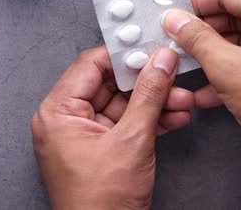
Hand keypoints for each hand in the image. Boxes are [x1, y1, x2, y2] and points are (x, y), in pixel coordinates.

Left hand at [32, 47, 191, 209]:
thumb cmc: (98, 204)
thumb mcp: (131, 142)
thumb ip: (148, 97)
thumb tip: (159, 63)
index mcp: (58, 112)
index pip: (90, 65)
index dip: (123, 54)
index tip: (150, 46)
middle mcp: (66, 120)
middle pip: (110, 84)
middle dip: (147, 82)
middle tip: (173, 73)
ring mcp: (84, 136)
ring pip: (123, 105)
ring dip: (154, 102)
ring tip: (183, 99)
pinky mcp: (101, 149)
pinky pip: (125, 125)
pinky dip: (149, 121)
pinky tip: (175, 116)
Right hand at [163, 0, 240, 208]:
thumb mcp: (226, 65)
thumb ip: (196, 39)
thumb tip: (175, 20)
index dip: (195, 1)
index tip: (171, 15)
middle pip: (232, 16)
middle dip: (200, 32)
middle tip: (172, 42)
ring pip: (238, 43)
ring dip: (209, 57)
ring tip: (182, 67)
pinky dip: (226, 75)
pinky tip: (203, 93)